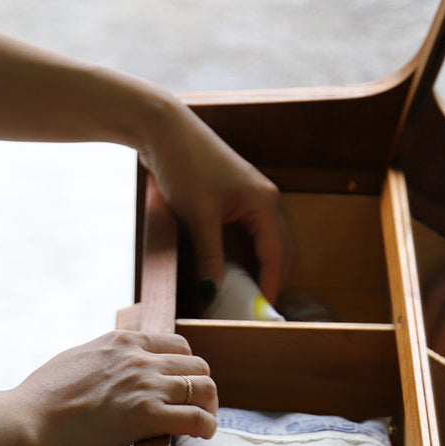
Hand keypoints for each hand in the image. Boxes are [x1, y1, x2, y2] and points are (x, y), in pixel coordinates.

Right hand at [15, 329, 216, 445]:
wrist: (25, 423)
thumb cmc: (40, 403)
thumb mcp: (73, 363)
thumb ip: (99, 363)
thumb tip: (104, 371)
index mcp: (119, 343)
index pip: (173, 344)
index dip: (183, 367)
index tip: (180, 386)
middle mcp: (137, 358)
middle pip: (194, 364)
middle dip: (200, 386)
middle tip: (196, 408)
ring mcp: (144, 385)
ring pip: (203, 387)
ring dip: (209, 406)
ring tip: (204, 423)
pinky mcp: (146, 416)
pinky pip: (196, 417)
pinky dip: (207, 426)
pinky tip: (204, 435)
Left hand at [141, 99, 295, 303]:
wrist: (163, 129)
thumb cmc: (185, 164)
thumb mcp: (199, 217)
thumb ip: (210, 258)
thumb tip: (213, 294)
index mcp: (264, 203)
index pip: (278, 257)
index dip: (270, 288)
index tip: (260, 316)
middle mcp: (265, 201)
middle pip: (281, 252)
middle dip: (271, 282)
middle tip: (255, 312)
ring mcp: (252, 200)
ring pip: (267, 245)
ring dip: (259, 271)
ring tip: (243, 298)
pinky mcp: (236, 200)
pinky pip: (251, 237)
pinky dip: (246, 258)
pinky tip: (232, 275)